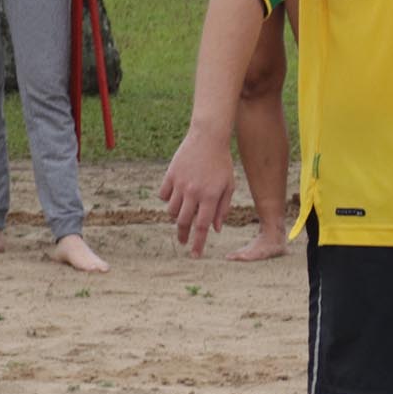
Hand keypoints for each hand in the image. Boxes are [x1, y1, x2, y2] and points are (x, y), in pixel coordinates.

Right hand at [158, 131, 235, 255]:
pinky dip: (168, 200)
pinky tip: (175, 198)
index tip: (195, 255)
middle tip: (184, 242)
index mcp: (210, 197)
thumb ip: (222, 208)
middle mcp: (193, 192)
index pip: (202, 227)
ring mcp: (180, 183)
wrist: (208, 138)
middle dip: (183, 236)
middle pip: (183, 222)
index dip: (198, 243)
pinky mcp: (170, 175)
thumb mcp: (229, 186)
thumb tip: (215, 229)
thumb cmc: (222, 163)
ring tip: (183, 217)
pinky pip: (164, 195)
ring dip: (176, 217)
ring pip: (171, 210)